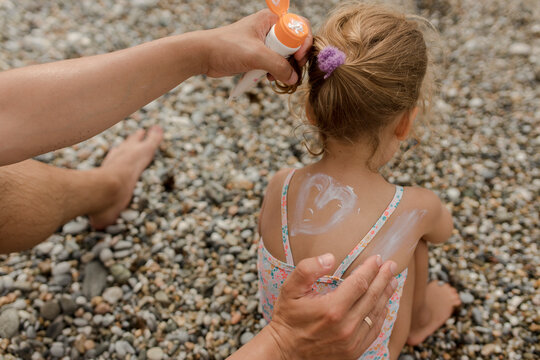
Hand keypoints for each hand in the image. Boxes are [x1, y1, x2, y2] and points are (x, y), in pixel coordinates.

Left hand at [200, 9, 312, 84]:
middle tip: (291, 72)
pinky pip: (274, 65)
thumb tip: (294, 78)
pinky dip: (274, 73)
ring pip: (285, 57)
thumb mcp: (256, 55)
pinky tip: (266, 78)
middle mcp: (270, 29)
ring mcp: (264, 43)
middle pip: (294, 44)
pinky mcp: (258, 56)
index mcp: (271, 20)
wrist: (203, 56)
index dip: (303, 44)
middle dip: (293, 60)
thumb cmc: (226, 48)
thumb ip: (278, 66)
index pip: (299, 27)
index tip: (298, 59)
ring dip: (283, 69)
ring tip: (275, 77)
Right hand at [267, 254, 397, 359]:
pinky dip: (381, 315)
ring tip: (393, 281)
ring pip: (376, 314)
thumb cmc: (287, 318)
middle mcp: (346, 326)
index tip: (377, 258)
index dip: (370, 269)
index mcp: (332, 309)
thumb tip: (330, 257)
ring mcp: (352, 341)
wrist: (285, 352)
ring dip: (386, 295)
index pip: (360, 283)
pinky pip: (374, 330)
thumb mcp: (289, 289)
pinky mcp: (353, 351)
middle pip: (372, 297)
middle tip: (392, 265)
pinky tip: (384, 305)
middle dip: (383, 278)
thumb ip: (307, 270)